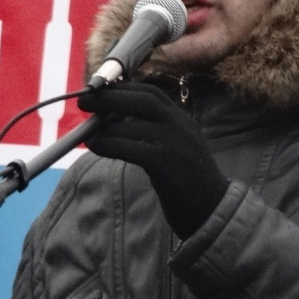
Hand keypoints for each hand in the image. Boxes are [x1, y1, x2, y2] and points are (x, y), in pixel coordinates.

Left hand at [77, 82, 228, 238]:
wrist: (213, 210)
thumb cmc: (187, 182)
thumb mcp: (174, 148)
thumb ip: (151, 133)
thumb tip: (110, 123)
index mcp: (182, 119)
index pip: (151, 93)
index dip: (122, 89)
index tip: (98, 91)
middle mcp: (181, 125)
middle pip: (143, 100)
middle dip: (110, 97)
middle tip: (84, 102)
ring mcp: (175, 143)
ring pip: (134, 125)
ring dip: (105, 127)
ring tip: (87, 134)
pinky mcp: (167, 164)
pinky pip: (132, 148)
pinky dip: (110, 144)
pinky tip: (96, 147)